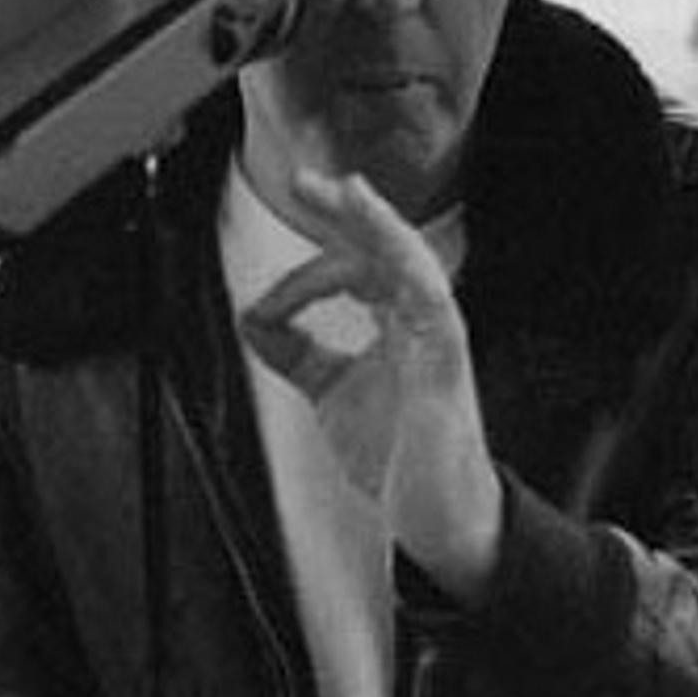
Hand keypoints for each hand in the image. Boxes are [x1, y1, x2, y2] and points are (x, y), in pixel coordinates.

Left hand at [235, 163, 502, 599]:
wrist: (435, 515)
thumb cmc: (400, 457)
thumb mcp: (331, 393)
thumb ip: (296, 354)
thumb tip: (251, 318)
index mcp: (396, 324)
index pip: (354, 271)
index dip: (305, 278)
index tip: (265, 308)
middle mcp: (418, 320)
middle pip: (382, 248)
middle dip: (343, 212)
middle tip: (304, 181)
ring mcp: (436, 334)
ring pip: (409, 257)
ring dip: (374, 221)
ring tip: (344, 190)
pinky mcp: (446, 354)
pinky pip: (428, 292)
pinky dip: (403, 257)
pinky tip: (382, 234)